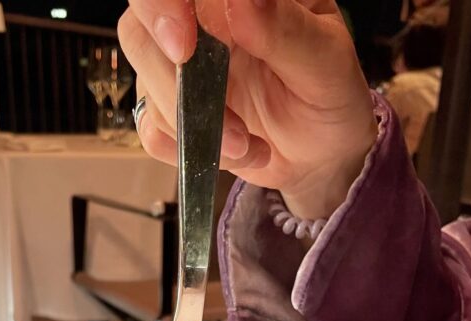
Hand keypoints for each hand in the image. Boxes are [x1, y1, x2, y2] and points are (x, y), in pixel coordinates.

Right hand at [118, 0, 378, 218]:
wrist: (322, 154)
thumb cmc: (330, 96)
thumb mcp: (327, 62)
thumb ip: (286, 30)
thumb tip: (241, 1)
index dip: (162, 5)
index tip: (183, 45)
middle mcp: (201, 19)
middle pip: (140, 28)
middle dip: (171, 80)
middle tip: (221, 120)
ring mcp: (181, 66)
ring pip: (144, 82)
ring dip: (192, 125)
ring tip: (247, 144)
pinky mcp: (172, 111)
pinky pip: (152, 130)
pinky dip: (192, 150)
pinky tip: (236, 151)